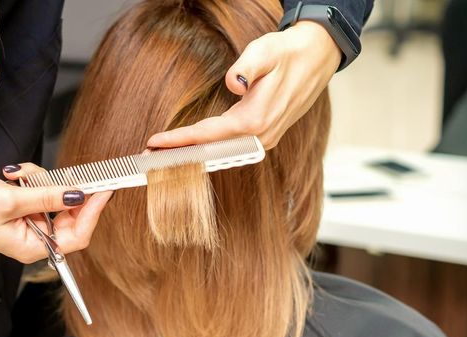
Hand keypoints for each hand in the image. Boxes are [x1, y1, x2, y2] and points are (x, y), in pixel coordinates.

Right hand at [0, 163, 112, 262]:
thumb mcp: (10, 200)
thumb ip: (47, 197)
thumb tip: (79, 195)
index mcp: (33, 246)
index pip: (78, 234)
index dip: (93, 212)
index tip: (104, 189)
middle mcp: (35, 237)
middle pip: (70, 213)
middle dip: (61, 189)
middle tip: (63, 172)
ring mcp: (31, 222)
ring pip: (55, 195)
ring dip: (40, 179)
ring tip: (17, 175)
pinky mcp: (25, 207)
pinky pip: (41, 189)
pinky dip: (31, 178)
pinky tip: (12, 175)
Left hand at [147, 21, 339, 149]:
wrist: (318, 56)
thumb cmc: (288, 52)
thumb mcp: (265, 51)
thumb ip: (246, 67)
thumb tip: (232, 83)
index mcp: (256, 120)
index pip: (208, 135)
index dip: (179, 140)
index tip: (155, 143)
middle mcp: (260, 137)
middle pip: (211, 151)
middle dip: (179, 154)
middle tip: (148, 156)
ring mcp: (265, 139)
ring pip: (221, 151)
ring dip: (192, 154)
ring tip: (163, 154)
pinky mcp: (266, 136)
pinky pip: (231, 146)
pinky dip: (209, 149)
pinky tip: (192, 148)